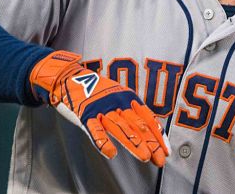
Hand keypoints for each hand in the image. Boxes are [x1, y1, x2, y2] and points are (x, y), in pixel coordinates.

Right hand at [29, 50, 169, 164]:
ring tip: (144, 156)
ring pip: (120, 127)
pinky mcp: (85, 113)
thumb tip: (148, 130)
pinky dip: (103, 142)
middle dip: (150, 143)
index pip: (147, 117)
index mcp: (127, 97)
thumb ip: (130, 111)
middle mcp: (117, 102)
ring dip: (133, 143)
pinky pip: (95, 129)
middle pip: (137, 125)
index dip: (158, 134)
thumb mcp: (117, 95)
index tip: (165, 150)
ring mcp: (101, 108)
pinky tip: (111, 153)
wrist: (69, 76)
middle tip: (159, 159)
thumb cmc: (95, 89)